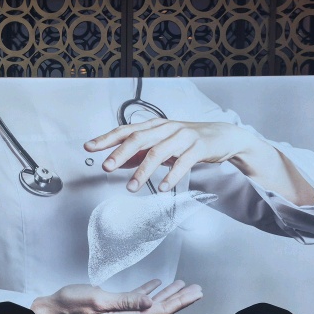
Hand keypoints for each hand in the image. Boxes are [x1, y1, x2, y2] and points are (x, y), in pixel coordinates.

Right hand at [31, 279, 201, 313]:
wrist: (53, 309)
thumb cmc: (72, 303)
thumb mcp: (99, 299)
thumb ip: (126, 301)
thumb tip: (151, 302)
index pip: (160, 311)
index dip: (180, 302)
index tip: (197, 293)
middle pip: (160, 309)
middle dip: (180, 298)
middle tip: (198, 288)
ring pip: (151, 304)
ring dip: (168, 294)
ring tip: (183, 284)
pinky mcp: (114, 307)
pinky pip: (137, 299)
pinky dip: (149, 291)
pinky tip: (157, 284)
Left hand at [84, 118, 313, 204]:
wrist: (224, 136)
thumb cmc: (189, 140)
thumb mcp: (162, 144)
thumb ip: (140, 153)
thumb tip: (116, 161)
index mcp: (155, 126)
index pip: (126, 130)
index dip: (107, 139)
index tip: (89, 148)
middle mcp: (167, 128)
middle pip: (139, 138)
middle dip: (120, 153)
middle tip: (106, 168)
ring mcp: (183, 136)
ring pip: (159, 151)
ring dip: (143, 171)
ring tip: (132, 187)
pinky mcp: (199, 147)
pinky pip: (183, 162)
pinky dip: (172, 176)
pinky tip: (163, 188)